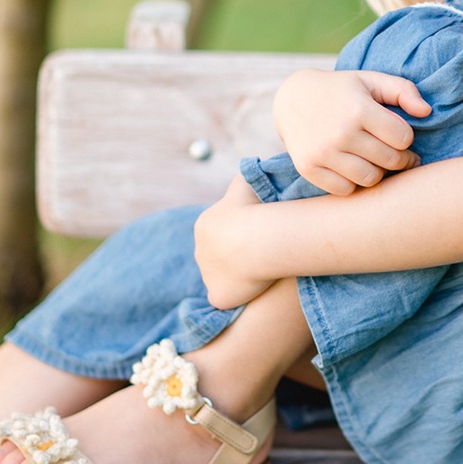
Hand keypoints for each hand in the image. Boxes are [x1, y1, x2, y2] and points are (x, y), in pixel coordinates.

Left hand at [194, 176, 270, 308]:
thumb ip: (246, 175)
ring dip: (237, 277)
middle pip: (218, 256)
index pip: (221, 233)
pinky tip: (255, 292)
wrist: (260, 238)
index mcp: (204, 226)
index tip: (260, 234)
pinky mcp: (218, 295)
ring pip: (222, 277)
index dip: (240, 234)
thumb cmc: (256, 208)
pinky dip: (238, 296)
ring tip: (262, 273)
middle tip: (262, 255)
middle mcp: (200, 251)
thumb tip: (251, 167)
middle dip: (235, 257)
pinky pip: (227, 297)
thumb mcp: (247, 182)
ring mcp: (207, 275)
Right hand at [273, 68, 431, 196]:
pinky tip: (353, 167)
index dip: (406, 137)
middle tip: (397, 153)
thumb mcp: (371, 80)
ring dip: (378, 172)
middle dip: (399, 158)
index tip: (397, 133)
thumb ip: (403, 90)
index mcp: (359, 109)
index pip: (403, 138)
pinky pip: (345, 189)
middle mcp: (340, 133)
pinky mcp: (308, 168)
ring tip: (375, 160)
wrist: (292, 99)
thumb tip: (427, 111)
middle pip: (389, 161)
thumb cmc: (342, 90)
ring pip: (370, 179)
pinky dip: (353, 182)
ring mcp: (322, 153)